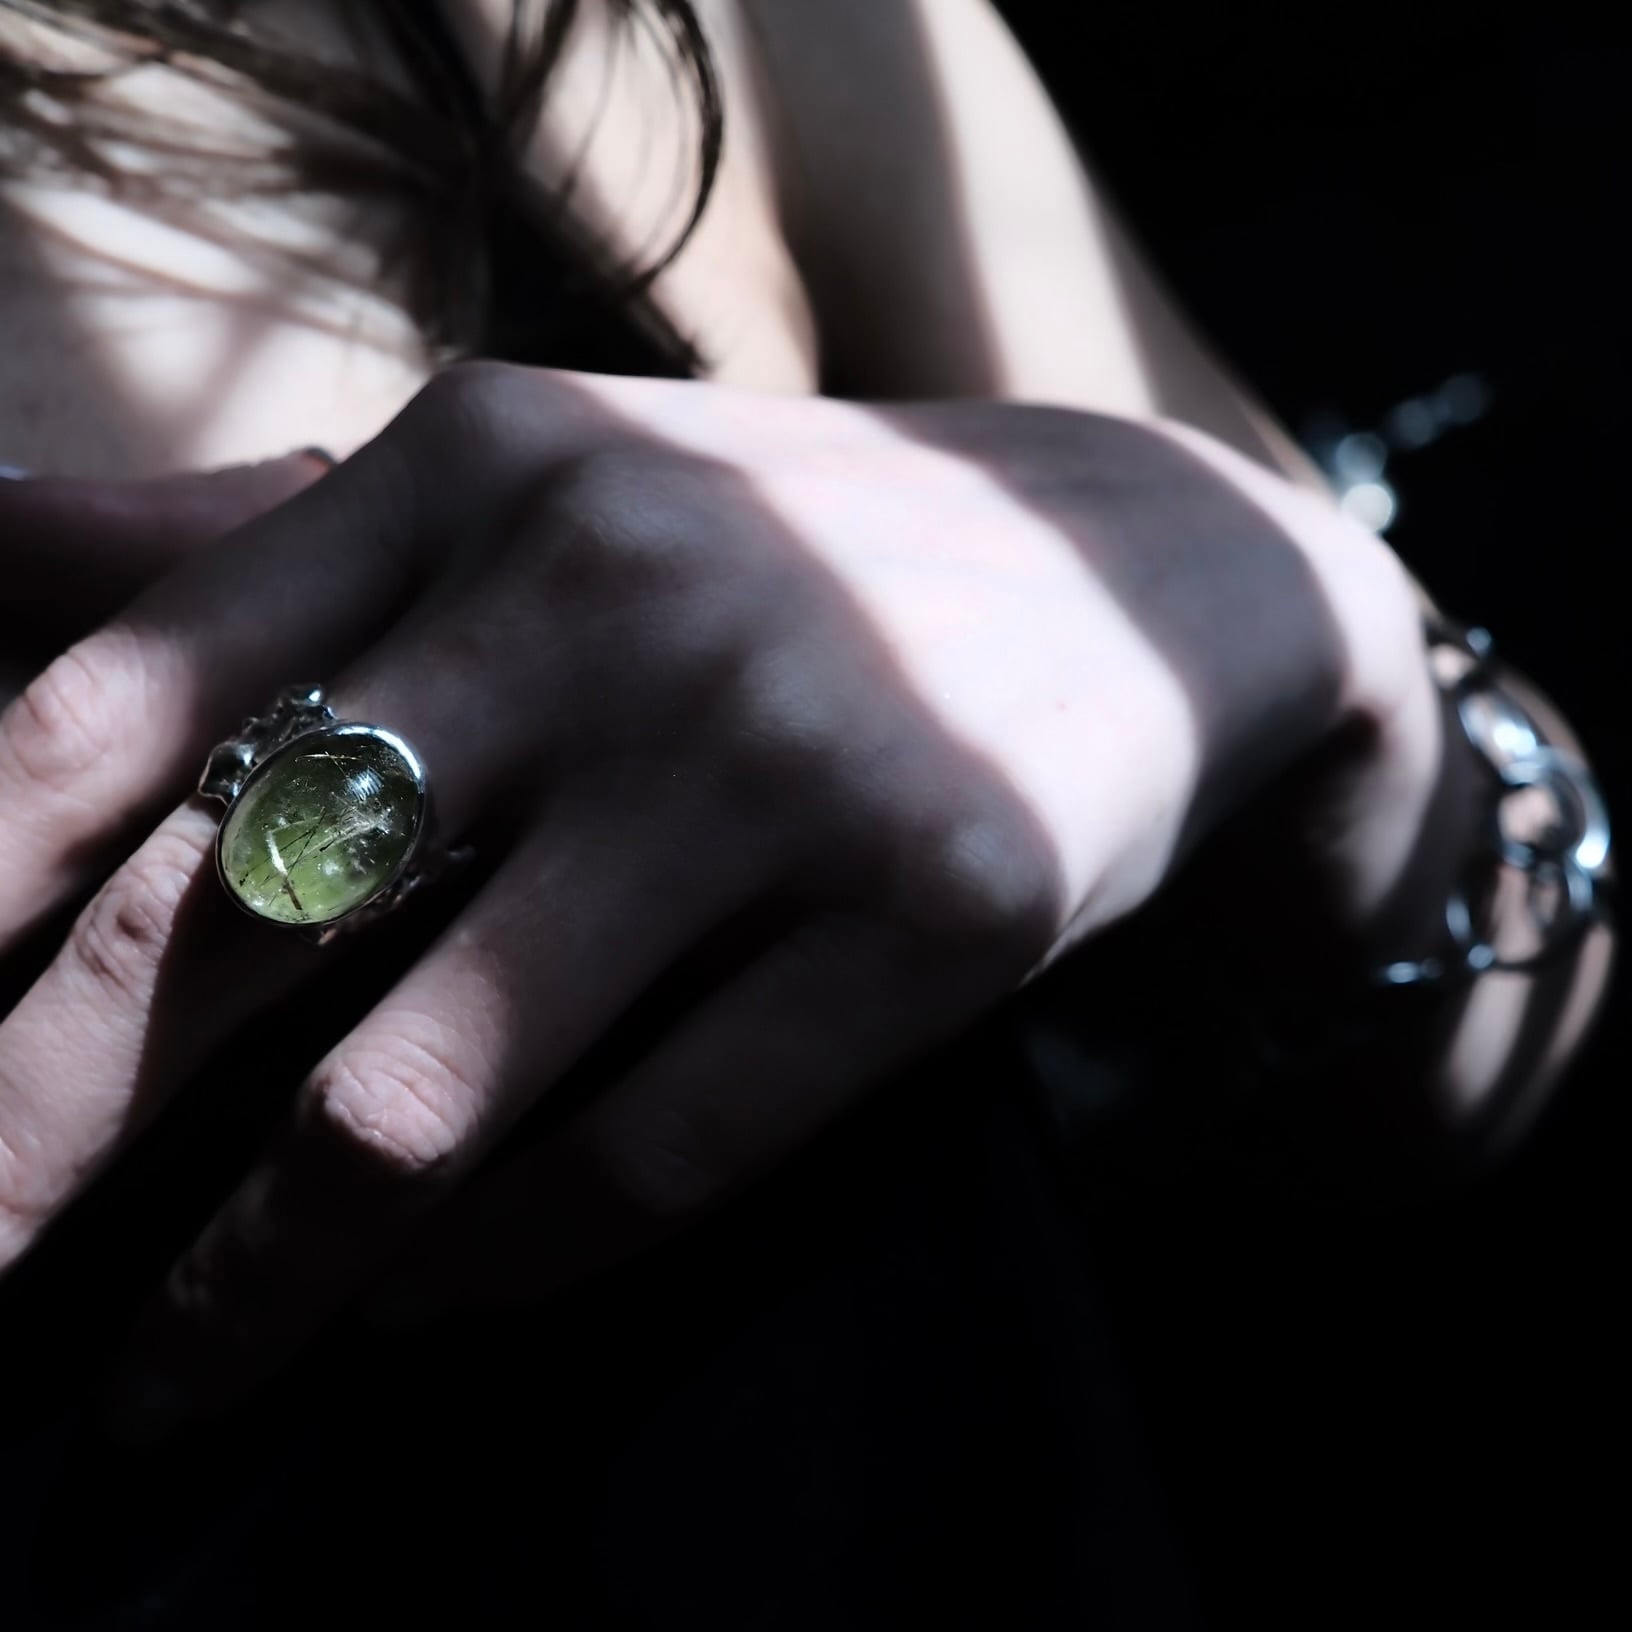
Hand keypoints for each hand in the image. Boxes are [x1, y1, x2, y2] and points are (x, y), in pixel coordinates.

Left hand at [0, 364, 1434, 1426]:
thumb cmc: (797, 549)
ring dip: (264, 1276)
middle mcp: (619, 590)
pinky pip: (649, 1156)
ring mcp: (788, 757)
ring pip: (427, 1091)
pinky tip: (435, 1302)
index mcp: (482, 460)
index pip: (122, 710)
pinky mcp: (939, 908)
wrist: (1137, 566)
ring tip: (184, 1374)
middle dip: (43, 1143)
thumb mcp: (549, 490)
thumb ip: (278, 552)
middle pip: (237, 926)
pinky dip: (502, 1270)